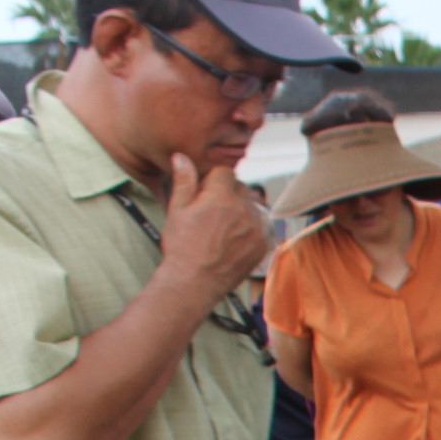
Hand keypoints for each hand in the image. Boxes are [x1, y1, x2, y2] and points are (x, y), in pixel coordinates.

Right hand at [160, 153, 271, 307]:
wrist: (195, 282)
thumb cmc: (182, 247)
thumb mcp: (177, 209)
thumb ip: (184, 181)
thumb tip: (182, 157)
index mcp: (221, 197)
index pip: (225, 172)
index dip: (213, 180)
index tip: (205, 192)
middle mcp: (243, 210)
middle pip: (241, 188)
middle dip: (228, 194)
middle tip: (212, 211)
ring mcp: (256, 228)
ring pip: (254, 206)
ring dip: (242, 210)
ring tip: (223, 227)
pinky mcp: (263, 245)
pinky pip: (263, 226)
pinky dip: (252, 227)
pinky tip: (236, 237)